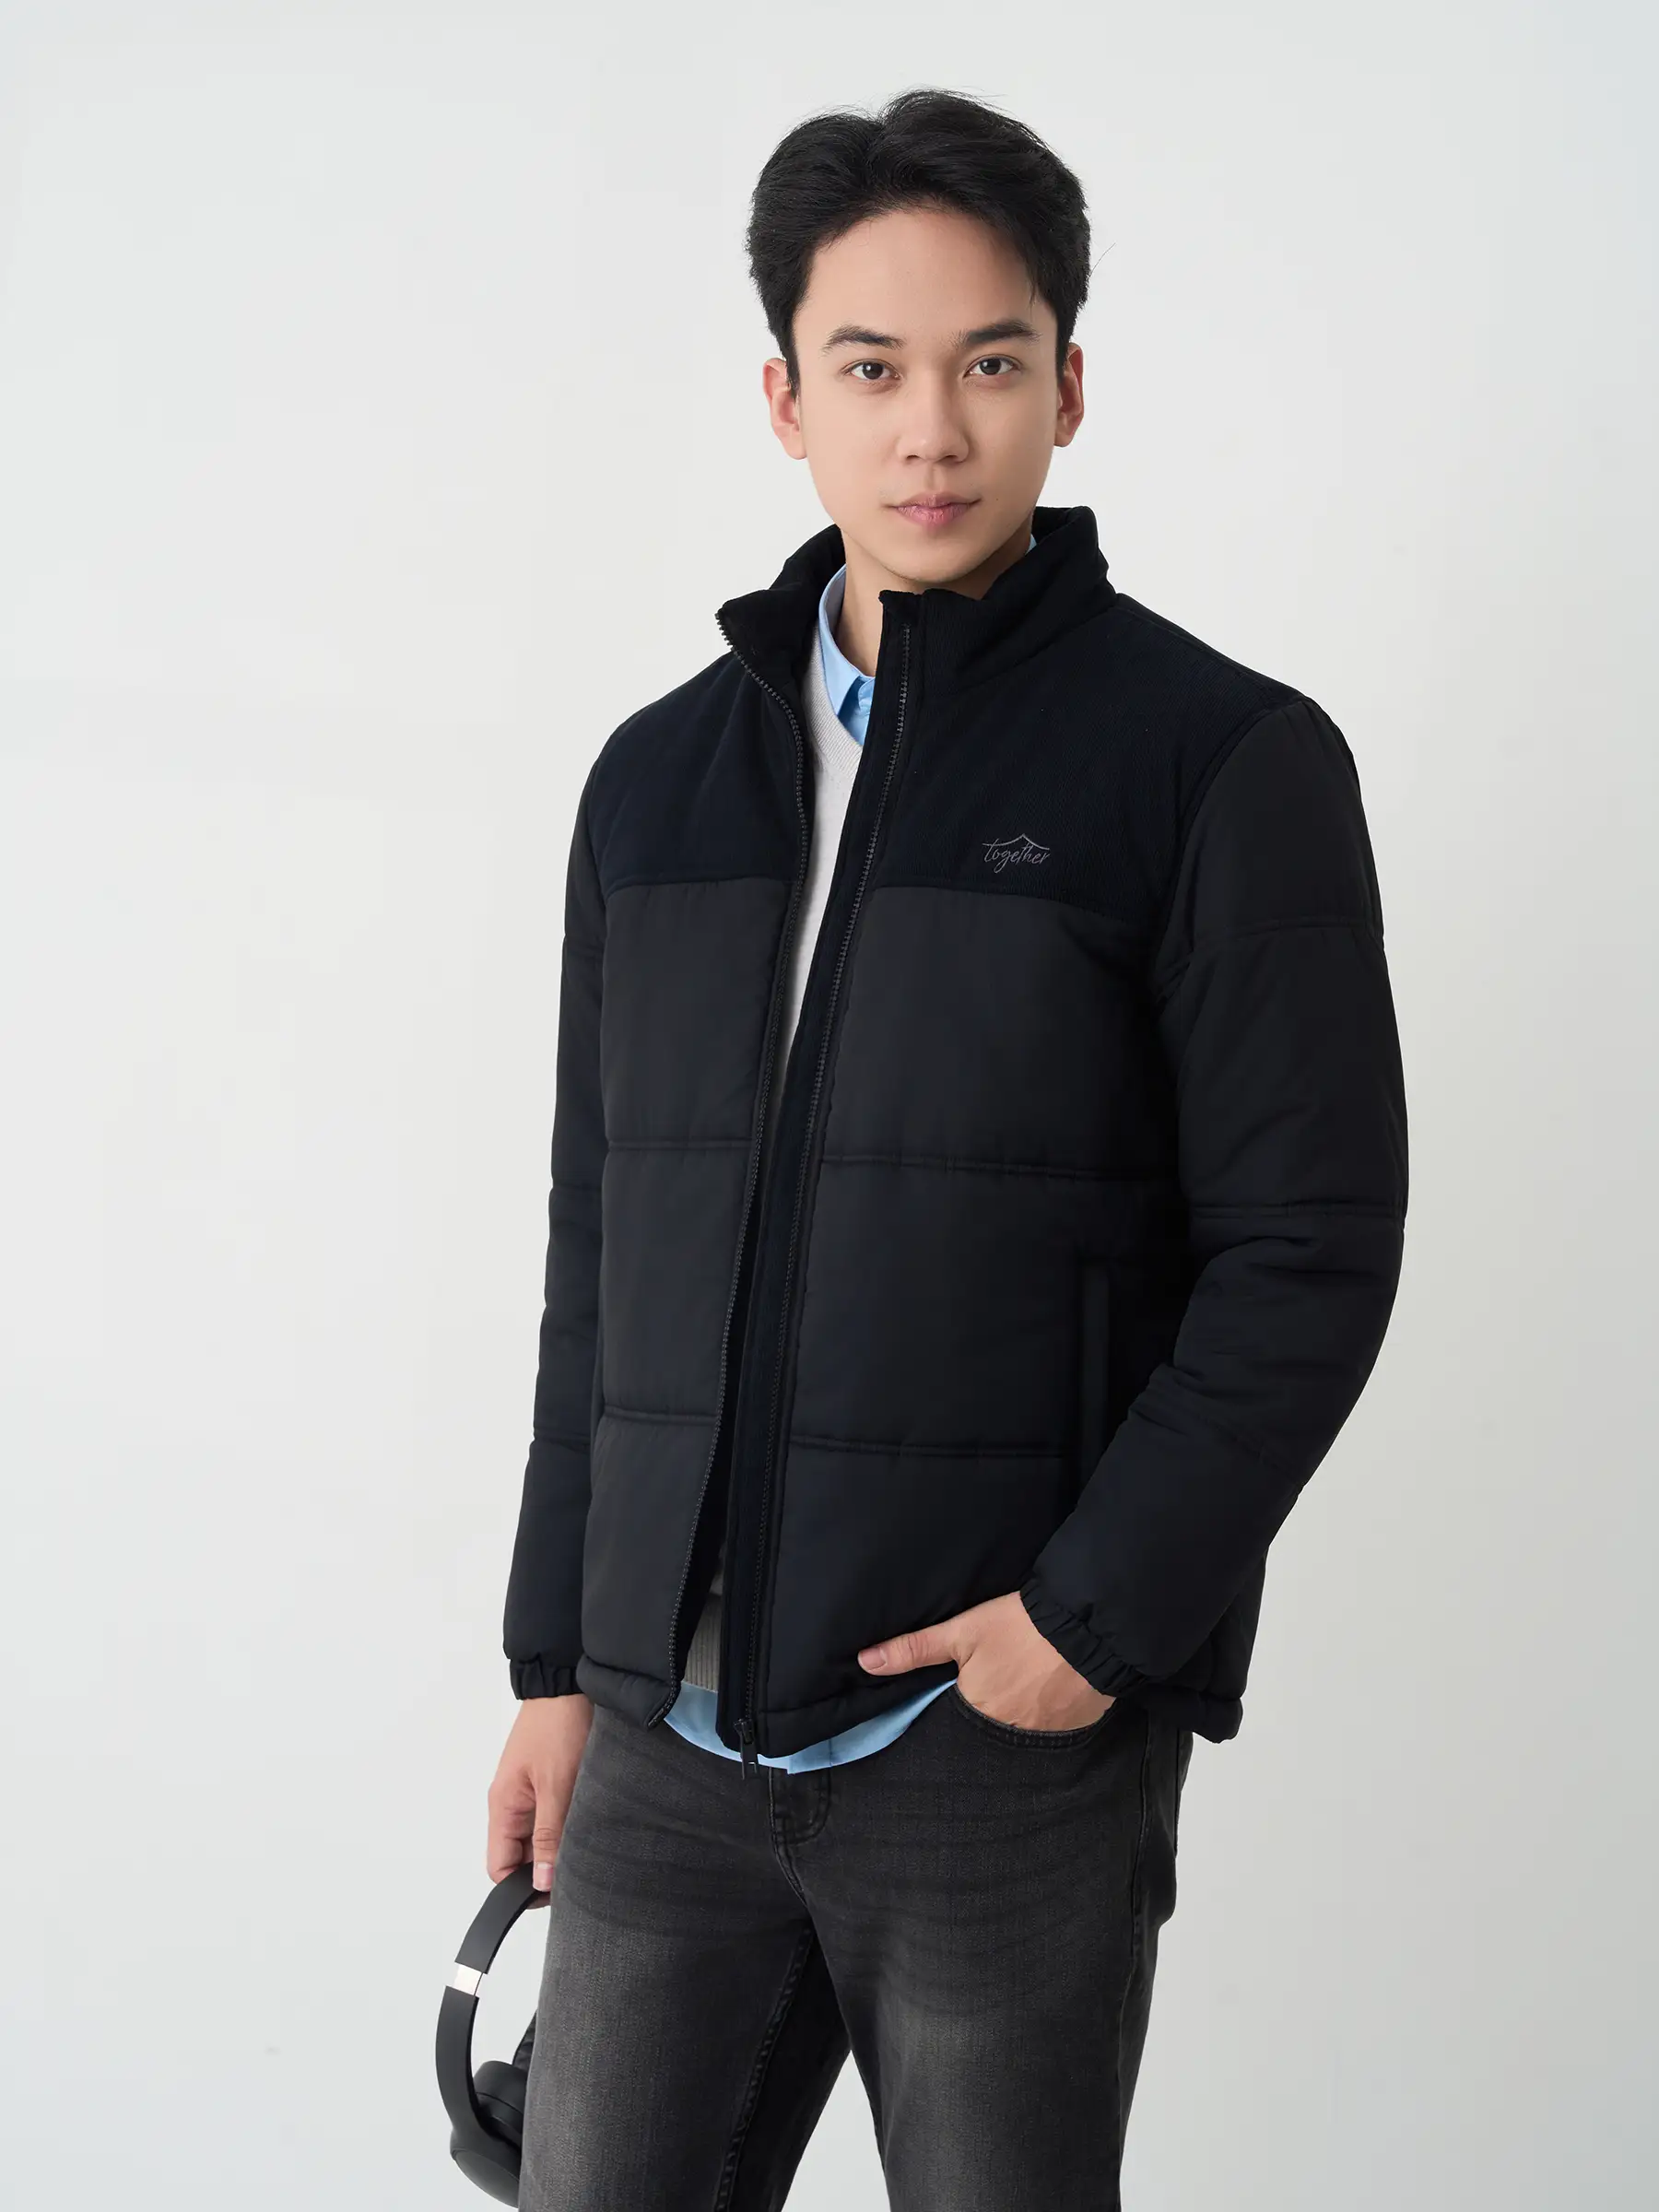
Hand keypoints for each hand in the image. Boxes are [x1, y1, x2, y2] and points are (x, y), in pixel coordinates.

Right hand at [486, 1692, 593, 1891]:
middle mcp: (511, 1803)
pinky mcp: (546, 1782)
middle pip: (520, 1857)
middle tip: (579, 1866)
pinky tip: (587, 1820)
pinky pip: (551, 1817)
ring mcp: (528, 1792)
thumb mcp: (557, 1786)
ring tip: (586, 1839)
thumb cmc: (558, 1726)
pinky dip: (566, 1824)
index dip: (522, 1887)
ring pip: (539, 1838)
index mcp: (503, 1806)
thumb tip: (541, 1883)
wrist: (567, 1683)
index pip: (499, 1868)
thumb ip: (550, 1835)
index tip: (554, 1891)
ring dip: (559, 1843)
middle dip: (546, 1866)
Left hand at [857, 1591, 1113, 1731]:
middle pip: (984, 1735)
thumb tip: (865, 1663)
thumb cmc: (1020, 1627)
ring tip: (1014, 1694)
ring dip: (1012, 1720)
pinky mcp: (1073, 1730)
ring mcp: (1043, 1738)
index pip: (950, 1730)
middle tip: (987, 1693)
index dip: (947, 1717)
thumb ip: (913, 1650)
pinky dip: (1041, 1718)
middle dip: (979, 1722)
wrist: (1088, 1627)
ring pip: (1016, 1735)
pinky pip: (1047, 1731)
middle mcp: (1007, 1738)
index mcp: (975, 1716)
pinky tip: (1042, 1696)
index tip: (949, 1702)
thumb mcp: (961, 1631)